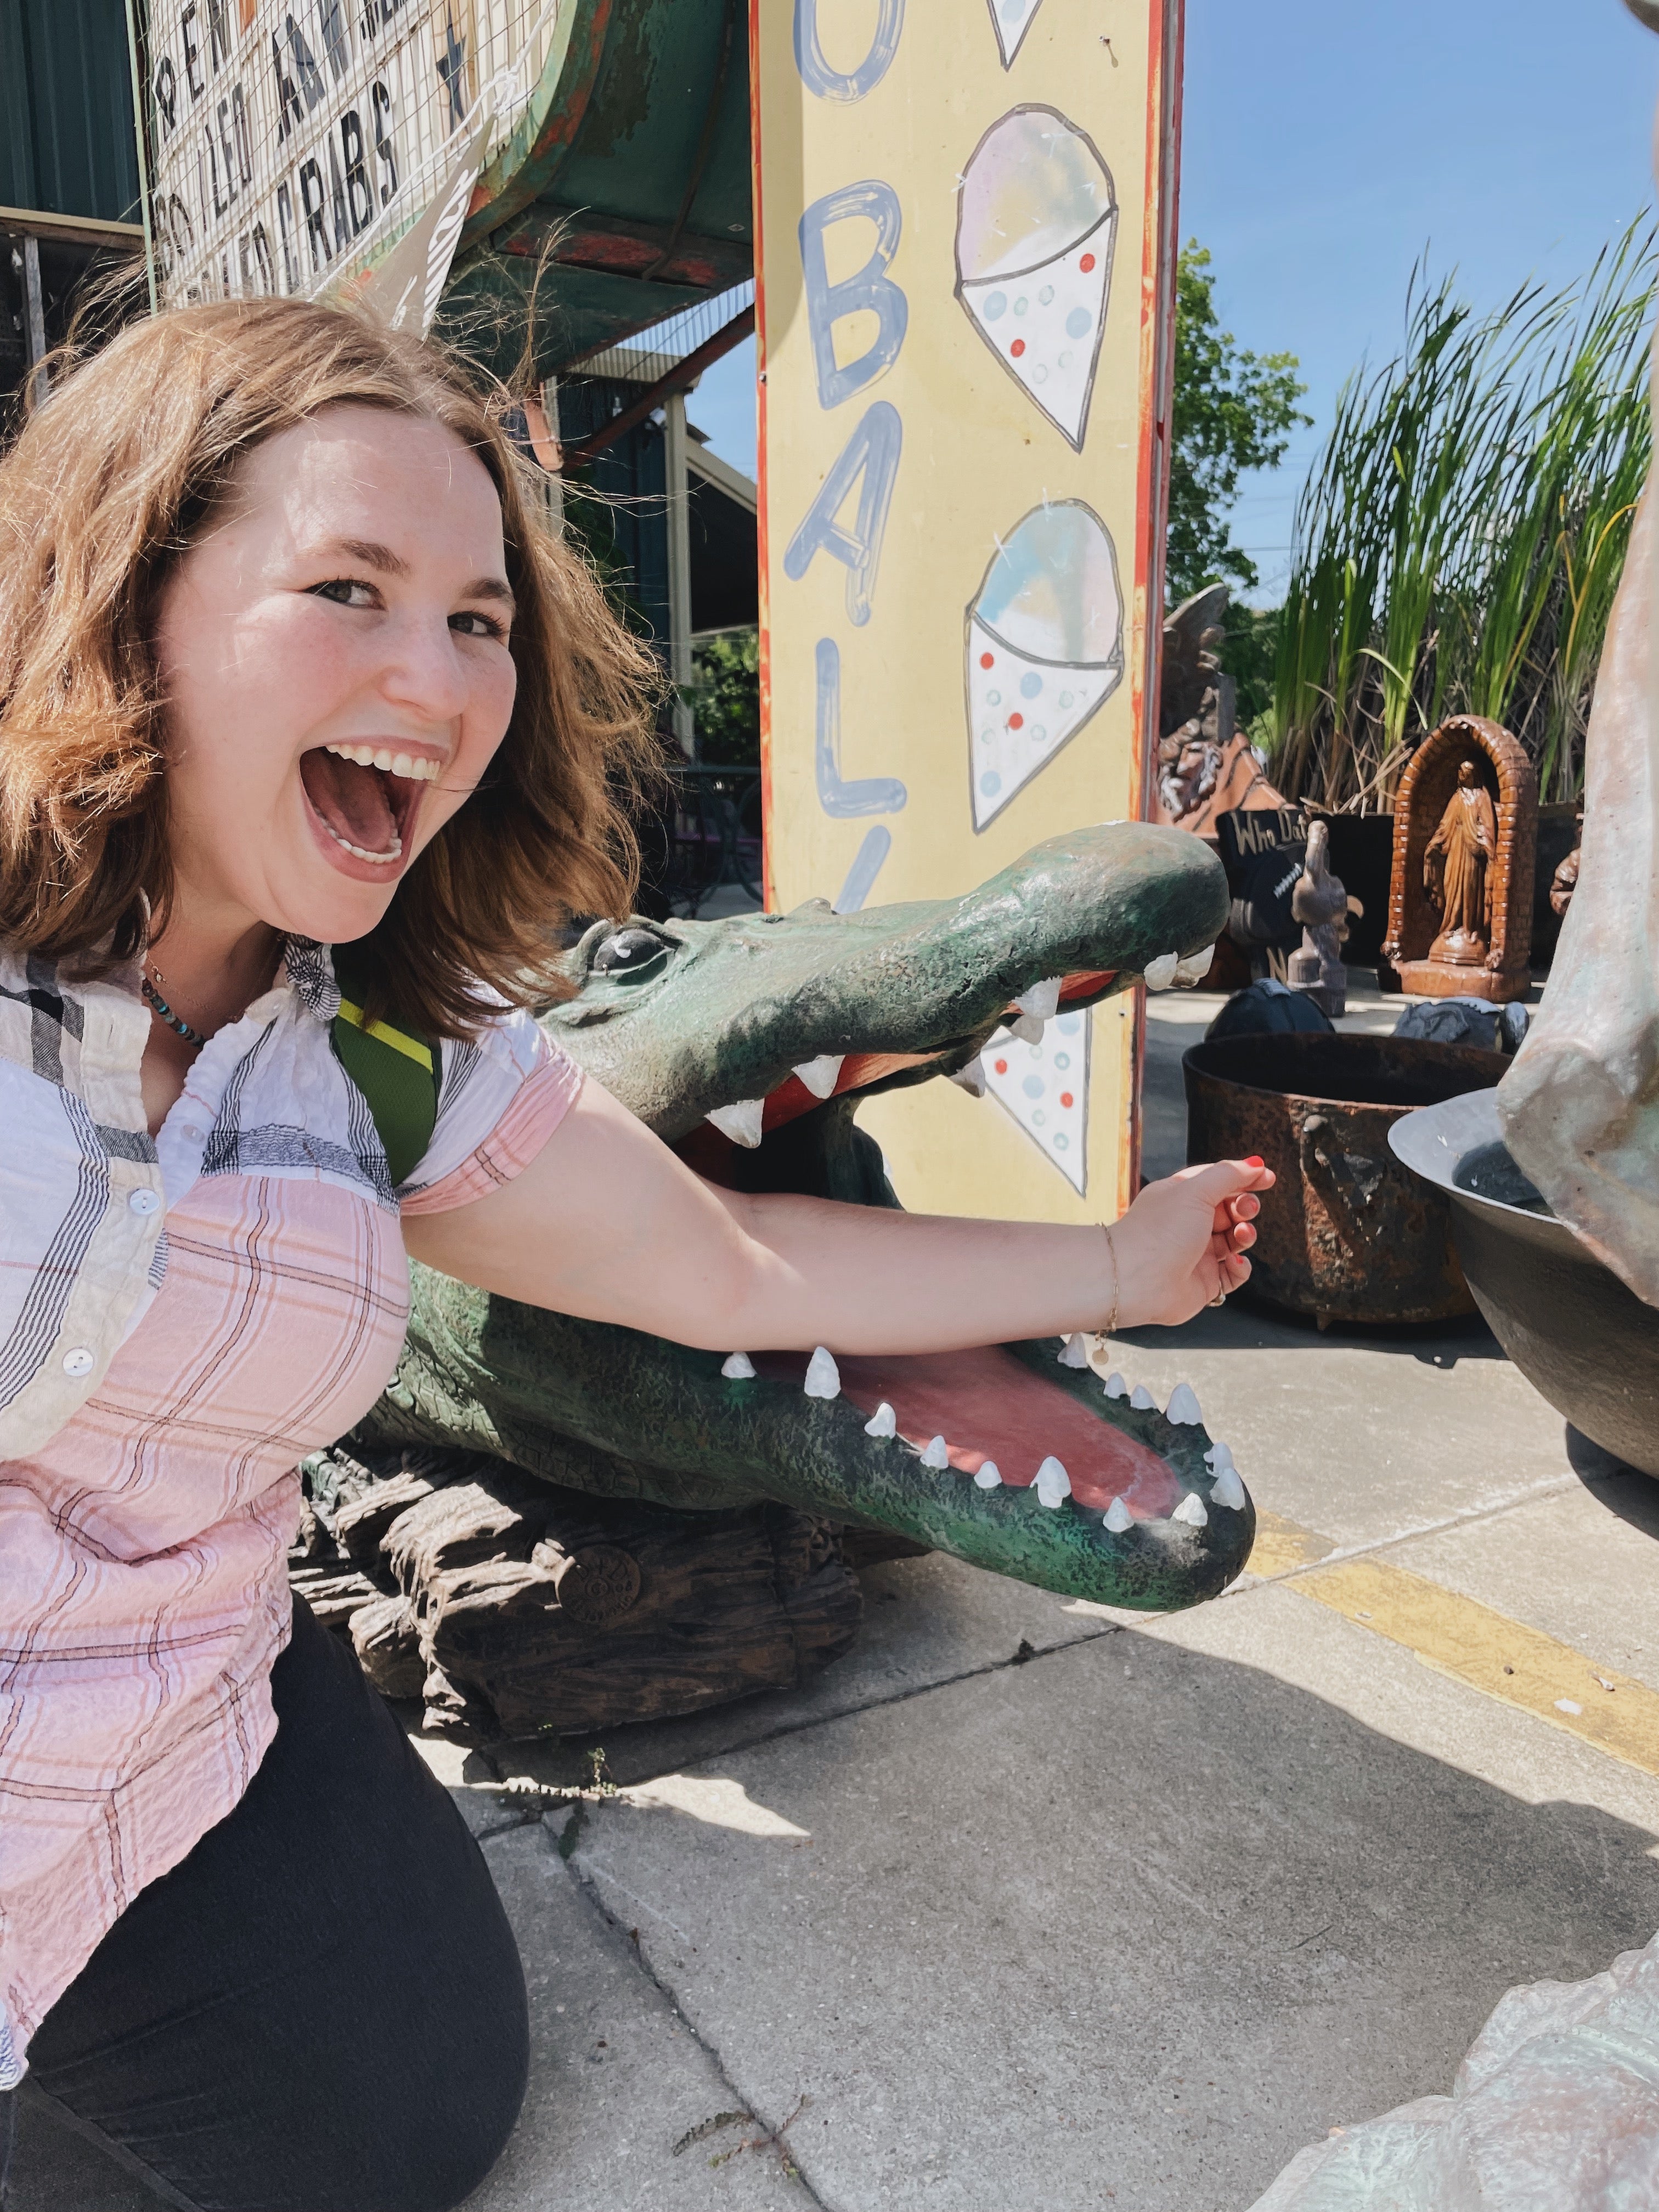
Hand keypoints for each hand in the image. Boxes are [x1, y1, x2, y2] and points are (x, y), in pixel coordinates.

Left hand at [1111, 1158, 1274, 1326]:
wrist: (1137, 1280)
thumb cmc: (1159, 1231)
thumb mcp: (1196, 1190)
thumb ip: (1229, 1174)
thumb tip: (1256, 1164)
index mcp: (1181, 1197)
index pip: (1218, 1182)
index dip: (1243, 1178)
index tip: (1267, 1178)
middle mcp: (1188, 1225)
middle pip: (1230, 1211)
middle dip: (1244, 1207)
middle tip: (1245, 1210)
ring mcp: (1196, 1254)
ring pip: (1235, 1241)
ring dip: (1245, 1235)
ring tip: (1241, 1235)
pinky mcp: (1204, 1282)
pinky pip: (1234, 1273)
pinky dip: (1240, 1267)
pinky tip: (1233, 1262)